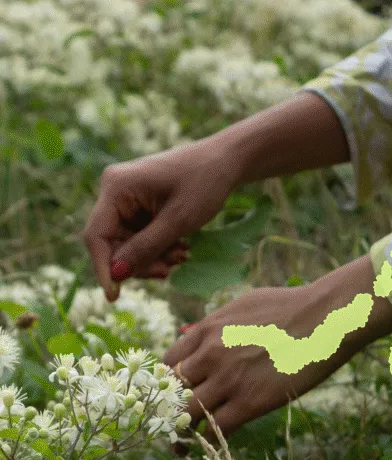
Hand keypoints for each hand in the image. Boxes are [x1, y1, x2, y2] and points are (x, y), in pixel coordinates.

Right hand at [83, 139, 240, 301]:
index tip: (114, 296)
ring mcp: (127, 199)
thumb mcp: (178, 221)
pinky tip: (181, 249)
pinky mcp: (140, 206)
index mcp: (116, 187)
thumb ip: (146, 248)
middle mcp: (115, 192)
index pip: (96, 235)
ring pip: (128, 243)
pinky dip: (159, 247)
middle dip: (138, 262)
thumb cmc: (205, 184)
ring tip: (182, 256)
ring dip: (153, 257)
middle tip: (168, 271)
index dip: (104, 268)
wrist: (227, 162)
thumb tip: (116, 275)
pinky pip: (141, 236)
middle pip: (113, 243)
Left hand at [161, 258, 391, 441]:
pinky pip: (217, 428)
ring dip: (183, 430)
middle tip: (169, 424)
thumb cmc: (291, 306)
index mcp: (206, 330)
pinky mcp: (251, 402)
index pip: (166, 362)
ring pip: (188, 414)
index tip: (172, 393)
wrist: (324, 319)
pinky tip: (211, 442)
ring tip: (180, 443)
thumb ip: (214, 323)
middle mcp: (210, 356)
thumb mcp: (242, 304)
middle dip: (167, 408)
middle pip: (171, 391)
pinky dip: (210, 438)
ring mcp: (229, 380)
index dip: (165, 381)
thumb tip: (194, 334)